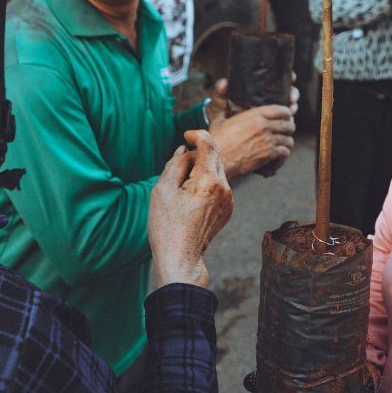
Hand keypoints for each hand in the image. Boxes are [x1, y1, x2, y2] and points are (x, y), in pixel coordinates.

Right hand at [148, 130, 232, 288]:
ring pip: (216, 172)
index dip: (197, 135)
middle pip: (214, 157)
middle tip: (176, 173)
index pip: (209, 145)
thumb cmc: (167, 225)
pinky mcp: (228, 209)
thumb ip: (174, 164)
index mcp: (209, 181)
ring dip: (200, 172)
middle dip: (195, 157)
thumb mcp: (162, 190)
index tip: (186, 135)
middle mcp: (225, 188)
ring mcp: (229, 200)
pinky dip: (205, 185)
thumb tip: (184, 151)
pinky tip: (190, 202)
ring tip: (181, 192)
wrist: (181, 257)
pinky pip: (218, 187)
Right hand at [208, 79, 295, 178]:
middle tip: (287, 131)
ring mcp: (267, 140)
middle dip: (289, 128)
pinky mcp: (268, 154)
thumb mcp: (220, 118)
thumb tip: (223, 84)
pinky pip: (284, 151)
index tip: (287, 116)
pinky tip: (280, 153)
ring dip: (287, 141)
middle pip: (288, 125)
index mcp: (255, 115)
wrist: (218, 159)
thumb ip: (224, 102)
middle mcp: (263, 126)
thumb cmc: (217, 139)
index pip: (281, 110)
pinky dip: (283, 153)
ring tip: (284, 142)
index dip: (287, 113)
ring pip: (288, 139)